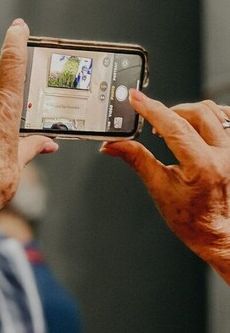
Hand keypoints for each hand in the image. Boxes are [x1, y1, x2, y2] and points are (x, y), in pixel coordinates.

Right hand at [102, 92, 229, 281]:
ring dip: (189, 112)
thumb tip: (113, 145)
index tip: (135, 99)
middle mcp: (224, 155)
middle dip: (170, 111)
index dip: (151, 109)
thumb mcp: (158, 187)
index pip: (174, 126)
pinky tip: (197, 123)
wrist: (218, 233)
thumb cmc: (193, 219)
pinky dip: (211, 115)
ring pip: (213, 111)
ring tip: (173, 125)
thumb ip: (136, 158)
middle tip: (152, 120)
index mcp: (203, 166)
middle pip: (196, 112)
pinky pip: (227, 118)